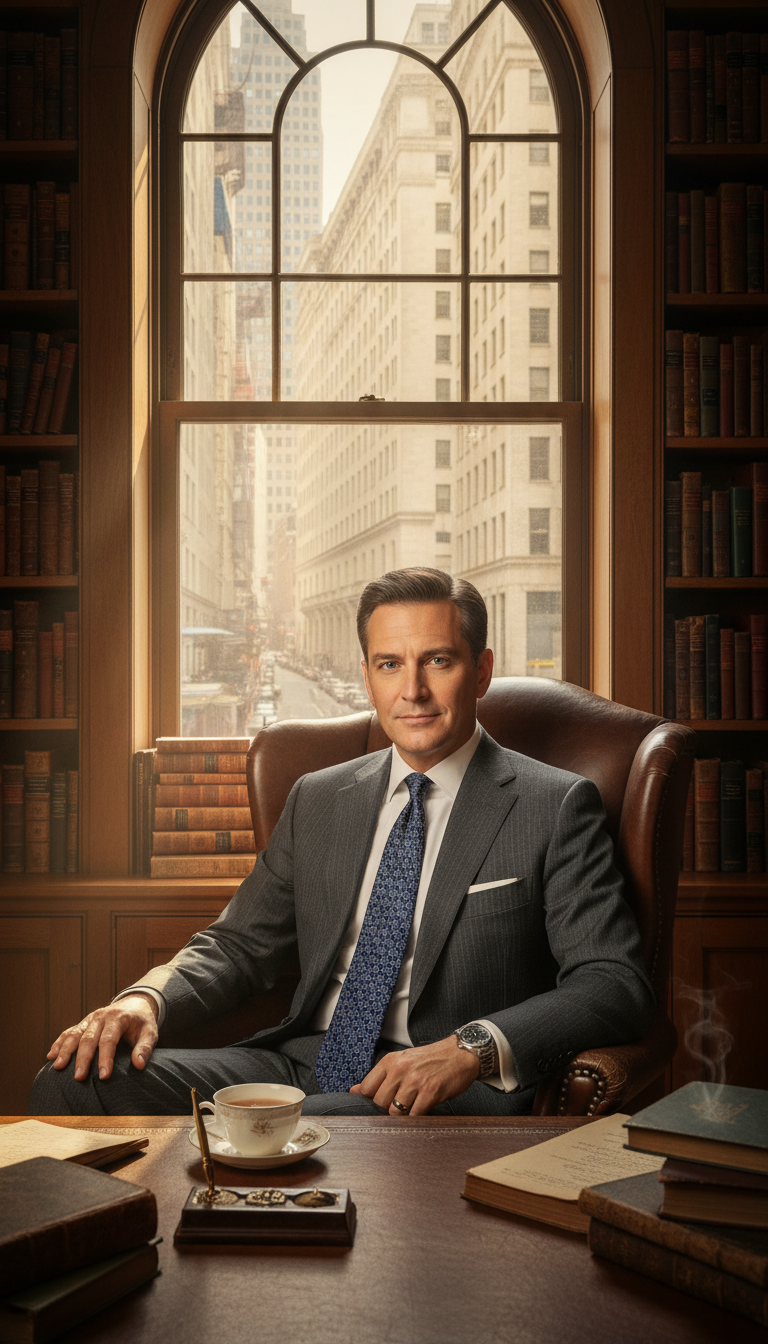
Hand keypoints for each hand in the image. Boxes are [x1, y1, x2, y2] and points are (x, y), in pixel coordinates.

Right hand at [47, 994, 159, 1082]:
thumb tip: (138, 1065)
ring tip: (58, 1067)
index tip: (104, 1076)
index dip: (106, 1058)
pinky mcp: (84, 1023)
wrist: (135, 1003)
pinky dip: (59, 1043)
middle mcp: (101, 1017)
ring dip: (65, 1050)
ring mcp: (90, 1019)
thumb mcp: (150, 1032)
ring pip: (75, 1034)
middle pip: (89, 1038)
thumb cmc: (142, 1022)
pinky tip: (51, 1056)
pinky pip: (69, 1032)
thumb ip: (145, 1047)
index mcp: (118, 1018)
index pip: (109, 1039)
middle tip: (78, 1078)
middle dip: (83, 1058)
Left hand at [349, 1036, 479, 1115]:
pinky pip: (415, 1115)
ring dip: (402, 1115)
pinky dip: (417, 1117)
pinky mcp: (430, 1092)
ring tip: (412, 1107)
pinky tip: (423, 1109)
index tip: (379, 1104)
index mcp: (390, 1061)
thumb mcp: (402, 1061)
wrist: (460, 1053)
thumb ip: (379, 1077)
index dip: (370, 1101)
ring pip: (395, 1112)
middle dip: (386, 1110)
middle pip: (379, 1103)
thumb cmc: (430, 1059)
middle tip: (399, 1106)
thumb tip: (355, 1091)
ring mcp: (415, 1081)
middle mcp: (400, 1070)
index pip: (366, 1088)